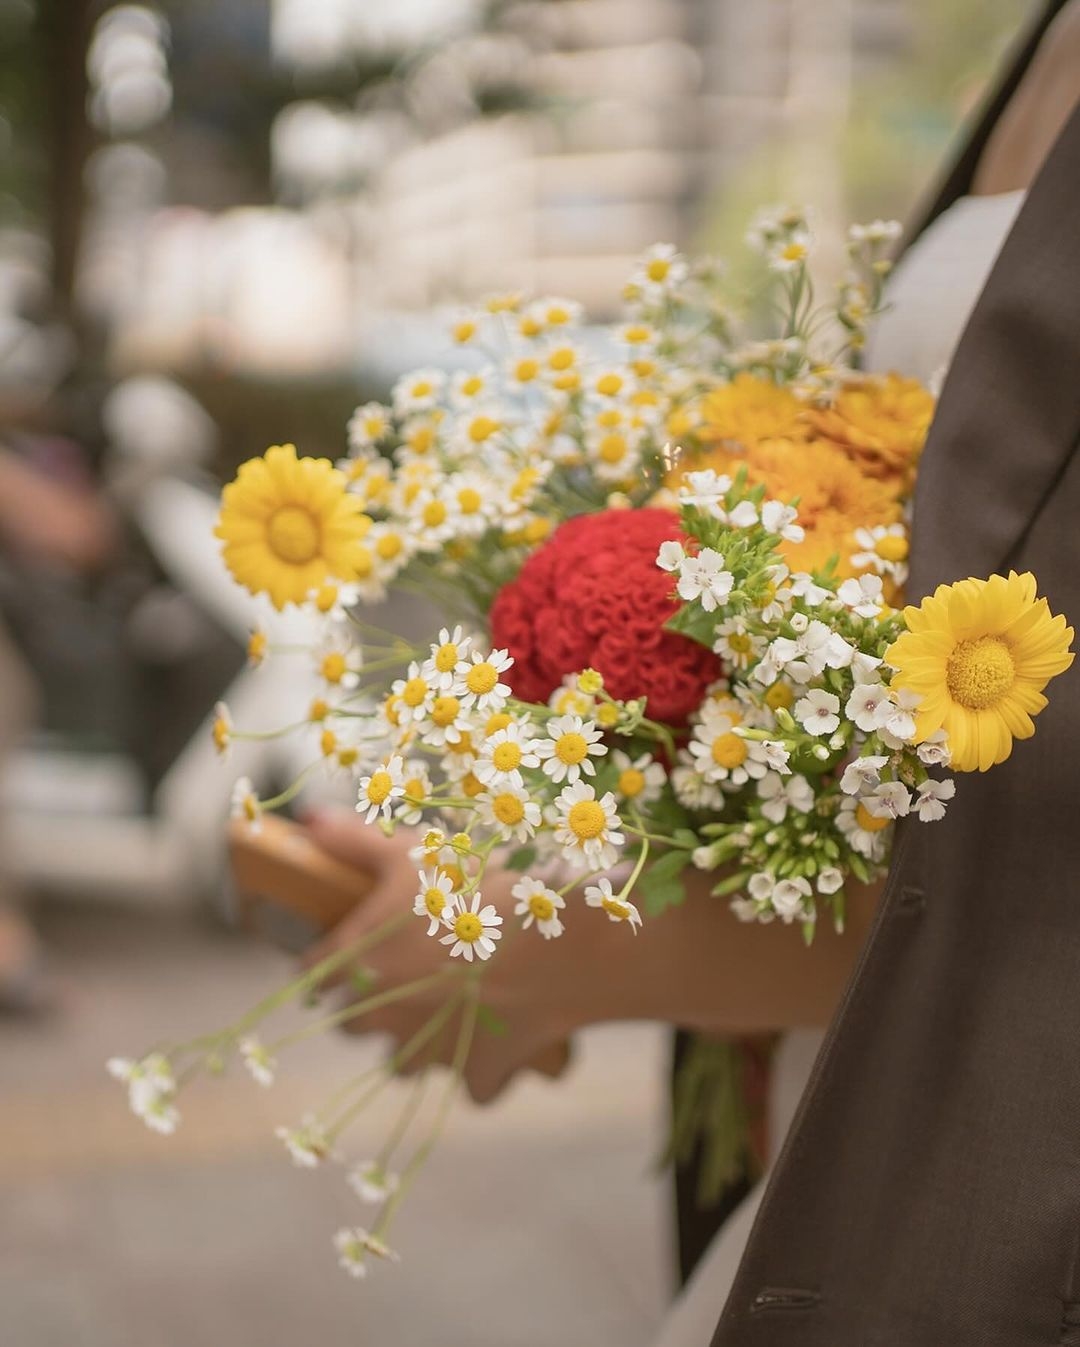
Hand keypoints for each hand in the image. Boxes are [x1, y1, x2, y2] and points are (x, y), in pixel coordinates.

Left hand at [305, 810, 592, 1101]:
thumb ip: (354, 840)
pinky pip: (473, 1084)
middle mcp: (383, 1015)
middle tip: (398, 975)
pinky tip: (500, 1039)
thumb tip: (309, 823)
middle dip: (366, 1007)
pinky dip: (482, 1067)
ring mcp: (430, 1052)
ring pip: (402, 1065)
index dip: (323, 961)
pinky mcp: (477, 1073)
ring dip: (415, 1044)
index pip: (313, 972)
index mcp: (357, 961)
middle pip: (350, 1026)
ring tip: (442, 1013)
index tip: (337, 953)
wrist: (554, 945)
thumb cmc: (475, 888)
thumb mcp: (412, 851)